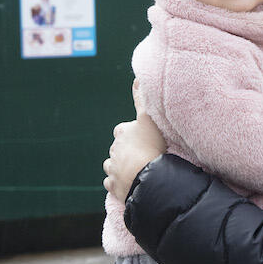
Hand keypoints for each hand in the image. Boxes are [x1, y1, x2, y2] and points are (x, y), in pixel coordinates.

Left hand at [102, 79, 166, 200]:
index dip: (132, 132)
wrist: (147, 177)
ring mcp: (112, 168)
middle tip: (144, 154)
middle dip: (127, 150)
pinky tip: (127, 182)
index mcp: (122, 133)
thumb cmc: (150, 146)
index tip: (142, 136)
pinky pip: (112, 182)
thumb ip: (142, 98)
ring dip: (121, 166)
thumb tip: (136, 78)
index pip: (123, 129)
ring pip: (113, 165)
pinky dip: (117, 182)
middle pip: (119, 148)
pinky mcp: (113, 185)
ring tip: (136, 169)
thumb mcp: (148, 118)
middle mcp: (114, 150)